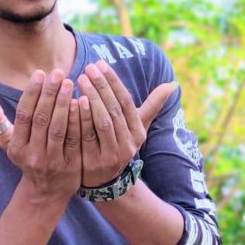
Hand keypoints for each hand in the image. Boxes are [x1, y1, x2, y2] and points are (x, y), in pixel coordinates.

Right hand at [0, 69, 80, 201]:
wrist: (46, 193)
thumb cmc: (27, 160)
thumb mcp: (9, 144)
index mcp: (17, 147)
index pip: (23, 115)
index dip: (31, 94)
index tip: (39, 74)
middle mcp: (33, 154)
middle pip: (41, 119)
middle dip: (50, 94)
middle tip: (59, 73)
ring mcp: (52, 161)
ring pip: (58, 129)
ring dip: (64, 104)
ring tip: (70, 83)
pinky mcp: (70, 166)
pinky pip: (75, 140)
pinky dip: (78, 121)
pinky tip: (82, 103)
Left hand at [76, 60, 176, 186]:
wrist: (104, 180)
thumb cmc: (119, 143)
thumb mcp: (137, 127)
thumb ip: (152, 105)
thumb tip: (173, 84)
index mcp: (138, 133)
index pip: (127, 102)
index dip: (113, 82)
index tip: (100, 63)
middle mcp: (128, 144)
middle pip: (114, 110)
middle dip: (101, 86)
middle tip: (88, 68)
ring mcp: (111, 155)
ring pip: (102, 122)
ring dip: (91, 99)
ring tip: (80, 80)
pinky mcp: (93, 163)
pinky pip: (86, 137)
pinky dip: (80, 118)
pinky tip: (72, 102)